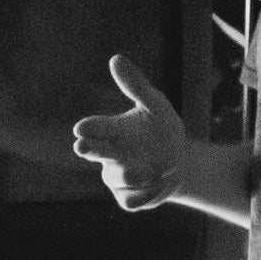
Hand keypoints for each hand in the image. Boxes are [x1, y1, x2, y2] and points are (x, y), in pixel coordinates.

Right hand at [72, 54, 186, 210]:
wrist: (179, 162)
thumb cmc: (161, 130)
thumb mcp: (155, 105)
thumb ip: (136, 85)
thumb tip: (115, 58)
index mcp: (114, 130)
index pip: (97, 127)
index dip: (90, 128)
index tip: (82, 127)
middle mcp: (111, 154)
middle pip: (95, 152)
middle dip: (89, 149)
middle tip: (81, 146)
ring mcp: (117, 176)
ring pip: (116, 178)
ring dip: (132, 174)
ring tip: (150, 169)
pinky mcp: (128, 197)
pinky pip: (130, 201)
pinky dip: (145, 194)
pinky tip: (161, 182)